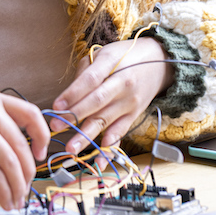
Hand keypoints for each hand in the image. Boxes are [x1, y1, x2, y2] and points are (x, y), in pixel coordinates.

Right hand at [0, 89, 48, 210]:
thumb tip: (18, 157)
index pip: (30, 113)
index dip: (41, 136)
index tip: (40, 154)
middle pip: (21, 145)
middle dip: (27, 173)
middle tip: (26, 189)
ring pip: (10, 162)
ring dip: (17, 187)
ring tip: (16, 200)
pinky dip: (4, 191)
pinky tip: (4, 201)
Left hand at [50, 38, 172, 156]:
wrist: (160, 62)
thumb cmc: (124, 57)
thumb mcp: (104, 54)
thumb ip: (85, 72)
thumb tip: (67, 96)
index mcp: (112, 64)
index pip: (90, 80)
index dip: (73, 93)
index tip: (56, 105)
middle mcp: (122, 84)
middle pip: (96, 102)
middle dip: (74, 116)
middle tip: (55, 127)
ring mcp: (129, 102)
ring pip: (105, 120)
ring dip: (86, 136)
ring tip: (71, 149)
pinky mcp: (134, 115)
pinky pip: (120, 132)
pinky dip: (110, 147)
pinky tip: (99, 160)